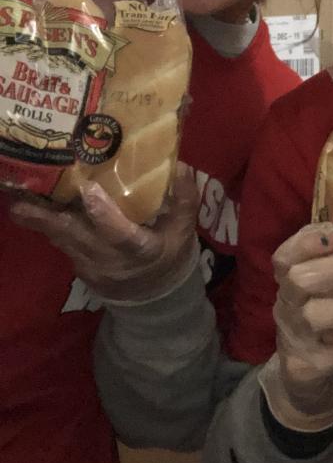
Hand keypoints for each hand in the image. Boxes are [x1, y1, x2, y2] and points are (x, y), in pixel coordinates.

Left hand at [9, 164, 199, 302]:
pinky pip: (62, 243)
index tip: (89, 191)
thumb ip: (183, 201)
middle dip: (48, 219)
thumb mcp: (184, 231)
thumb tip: (180, 166)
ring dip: (39, 221)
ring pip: (62, 240)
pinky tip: (33, 208)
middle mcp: (112, 260)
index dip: (105, 214)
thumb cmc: (169, 255)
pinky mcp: (79, 267)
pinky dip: (48, 226)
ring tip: (18, 200)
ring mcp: (92, 266)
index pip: (121, 234)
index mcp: (143, 250)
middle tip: (22, 202)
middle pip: (76, 238)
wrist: (154, 296)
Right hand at [260, 222, 332, 432]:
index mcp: (291, 281)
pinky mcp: (307, 367)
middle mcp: (288, 305)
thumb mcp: (325, 290)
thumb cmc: (325, 319)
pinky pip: (332, 358)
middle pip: (299, 279)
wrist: (307, 375)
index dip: (305, 242)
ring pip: (313, 317)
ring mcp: (295, 337)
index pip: (285, 256)